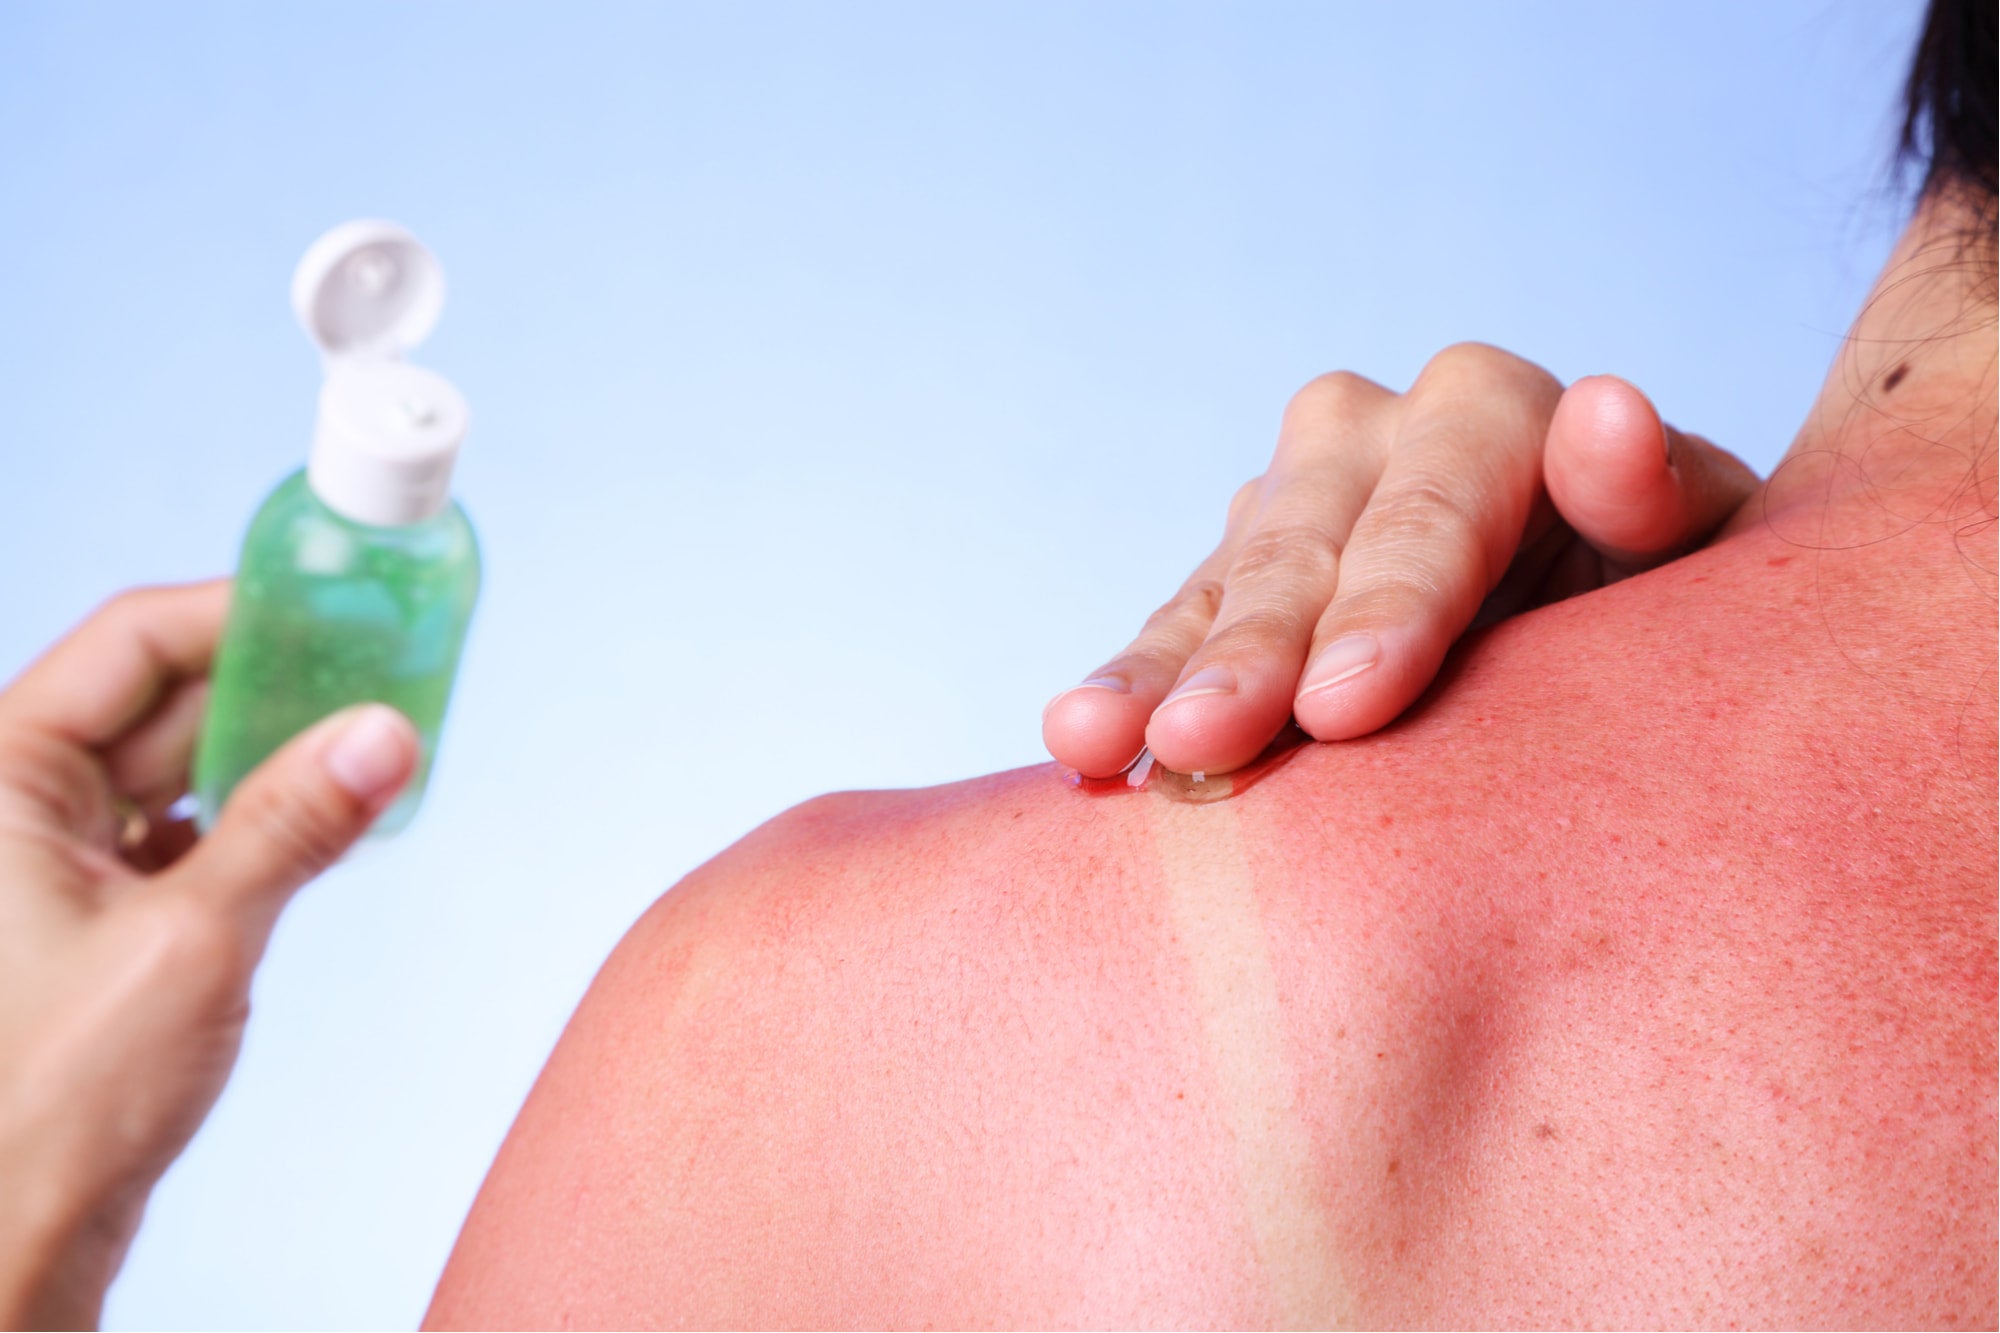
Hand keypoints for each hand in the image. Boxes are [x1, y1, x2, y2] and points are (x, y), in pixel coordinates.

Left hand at [0, 581, 417, 1328]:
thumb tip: (386, 733)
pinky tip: (334, 818)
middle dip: (280, 684)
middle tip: (389, 670)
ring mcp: (50, 857)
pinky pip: (189, 829)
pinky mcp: (92, 911)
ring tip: (380, 740)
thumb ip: (295, 824)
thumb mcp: (193, 940)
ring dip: (279, 754)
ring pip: (183, 765)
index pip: (132, 642)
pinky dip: (261, 818)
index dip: (242, 613)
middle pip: (164, 697)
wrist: (14, 1236)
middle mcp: (15, 801)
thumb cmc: (51, 1101)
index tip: (343, 607)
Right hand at [1043, 347, 1757, 776]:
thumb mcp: (1702, 555)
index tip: (1348, 706)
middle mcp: (1371, 434)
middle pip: (1304, 546)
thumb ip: (1657, 493)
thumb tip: (1606, 411)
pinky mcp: (1230, 581)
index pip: (1432, 505)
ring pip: (1218, 588)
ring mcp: (1288, 505)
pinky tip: (1079, 743)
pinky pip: (1169, 632)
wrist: (1602, 643)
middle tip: (1207, 744)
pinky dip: (1129, 688)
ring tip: (1100, 744)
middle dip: (1254, 652)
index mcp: (1490, 411)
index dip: (1387, 605)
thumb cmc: (1672, 615)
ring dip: (1160, 672)